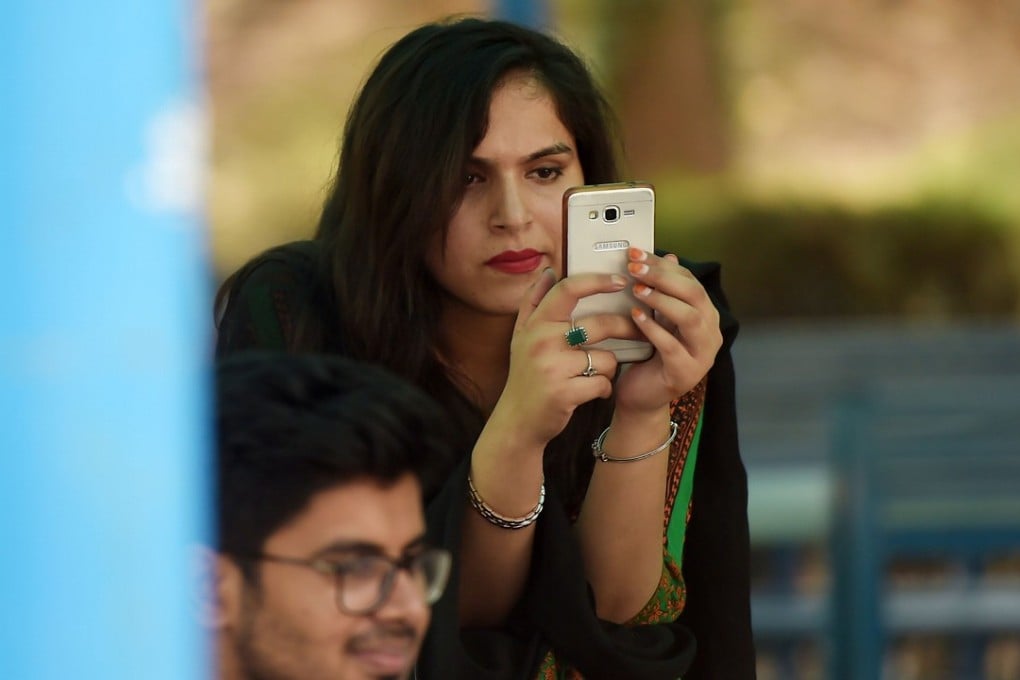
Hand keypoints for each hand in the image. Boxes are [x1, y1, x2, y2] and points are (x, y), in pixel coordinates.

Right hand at [487, 268, 635, 450]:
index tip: (620, 280)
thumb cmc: (525, 374)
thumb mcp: (521, 335)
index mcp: (536, 324)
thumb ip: (533, 301)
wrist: (517, 420)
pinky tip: (592, 392)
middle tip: (637, 330)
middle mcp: (542, 341)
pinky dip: (603, 389)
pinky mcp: (564, 393)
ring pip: (606, 358)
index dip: (597, 281)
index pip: (568, 290)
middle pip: (599, 324)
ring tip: (595, 374)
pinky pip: (603, 383)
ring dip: (608, 367)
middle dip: (625, 327)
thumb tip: (549, 272)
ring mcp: (553, 367)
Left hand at [614, 249, 721, 413]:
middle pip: (694, 295)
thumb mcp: (656, 318)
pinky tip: (635, 317)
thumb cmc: (648, 355)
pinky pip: (672, 346)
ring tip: (636, 291)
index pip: (690, 281)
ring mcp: (702, 355)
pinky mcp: (686, 373)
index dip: (663, 265)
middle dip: (663, 278)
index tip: (636, 254)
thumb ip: (663, 291)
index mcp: (706, 316)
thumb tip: (670, 256)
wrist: (642, 397)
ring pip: (690, 318)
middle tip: (634, 268)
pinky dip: (653, 329)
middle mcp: (711, 333)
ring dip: (662, 300)